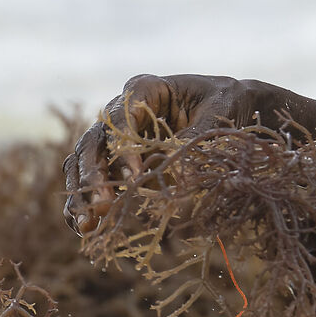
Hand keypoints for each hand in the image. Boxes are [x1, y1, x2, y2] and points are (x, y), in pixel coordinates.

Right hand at [60, 73, 296, 233]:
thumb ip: (194, 142)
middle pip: (93, 142)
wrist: (232, 106)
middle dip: (93, 176)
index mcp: (143, 89)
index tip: (134, 179)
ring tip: (87, 225)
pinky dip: (86, 202)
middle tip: (102, 207)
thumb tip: (179, 181)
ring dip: (83, 194)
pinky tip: (85, 227)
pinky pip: (92, 179)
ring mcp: (116, 137)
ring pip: (84, 162)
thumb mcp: (216, 116)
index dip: (123, 150)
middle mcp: (121, 111)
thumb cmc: (225, 103)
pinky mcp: (118, 159)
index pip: (119, 120)